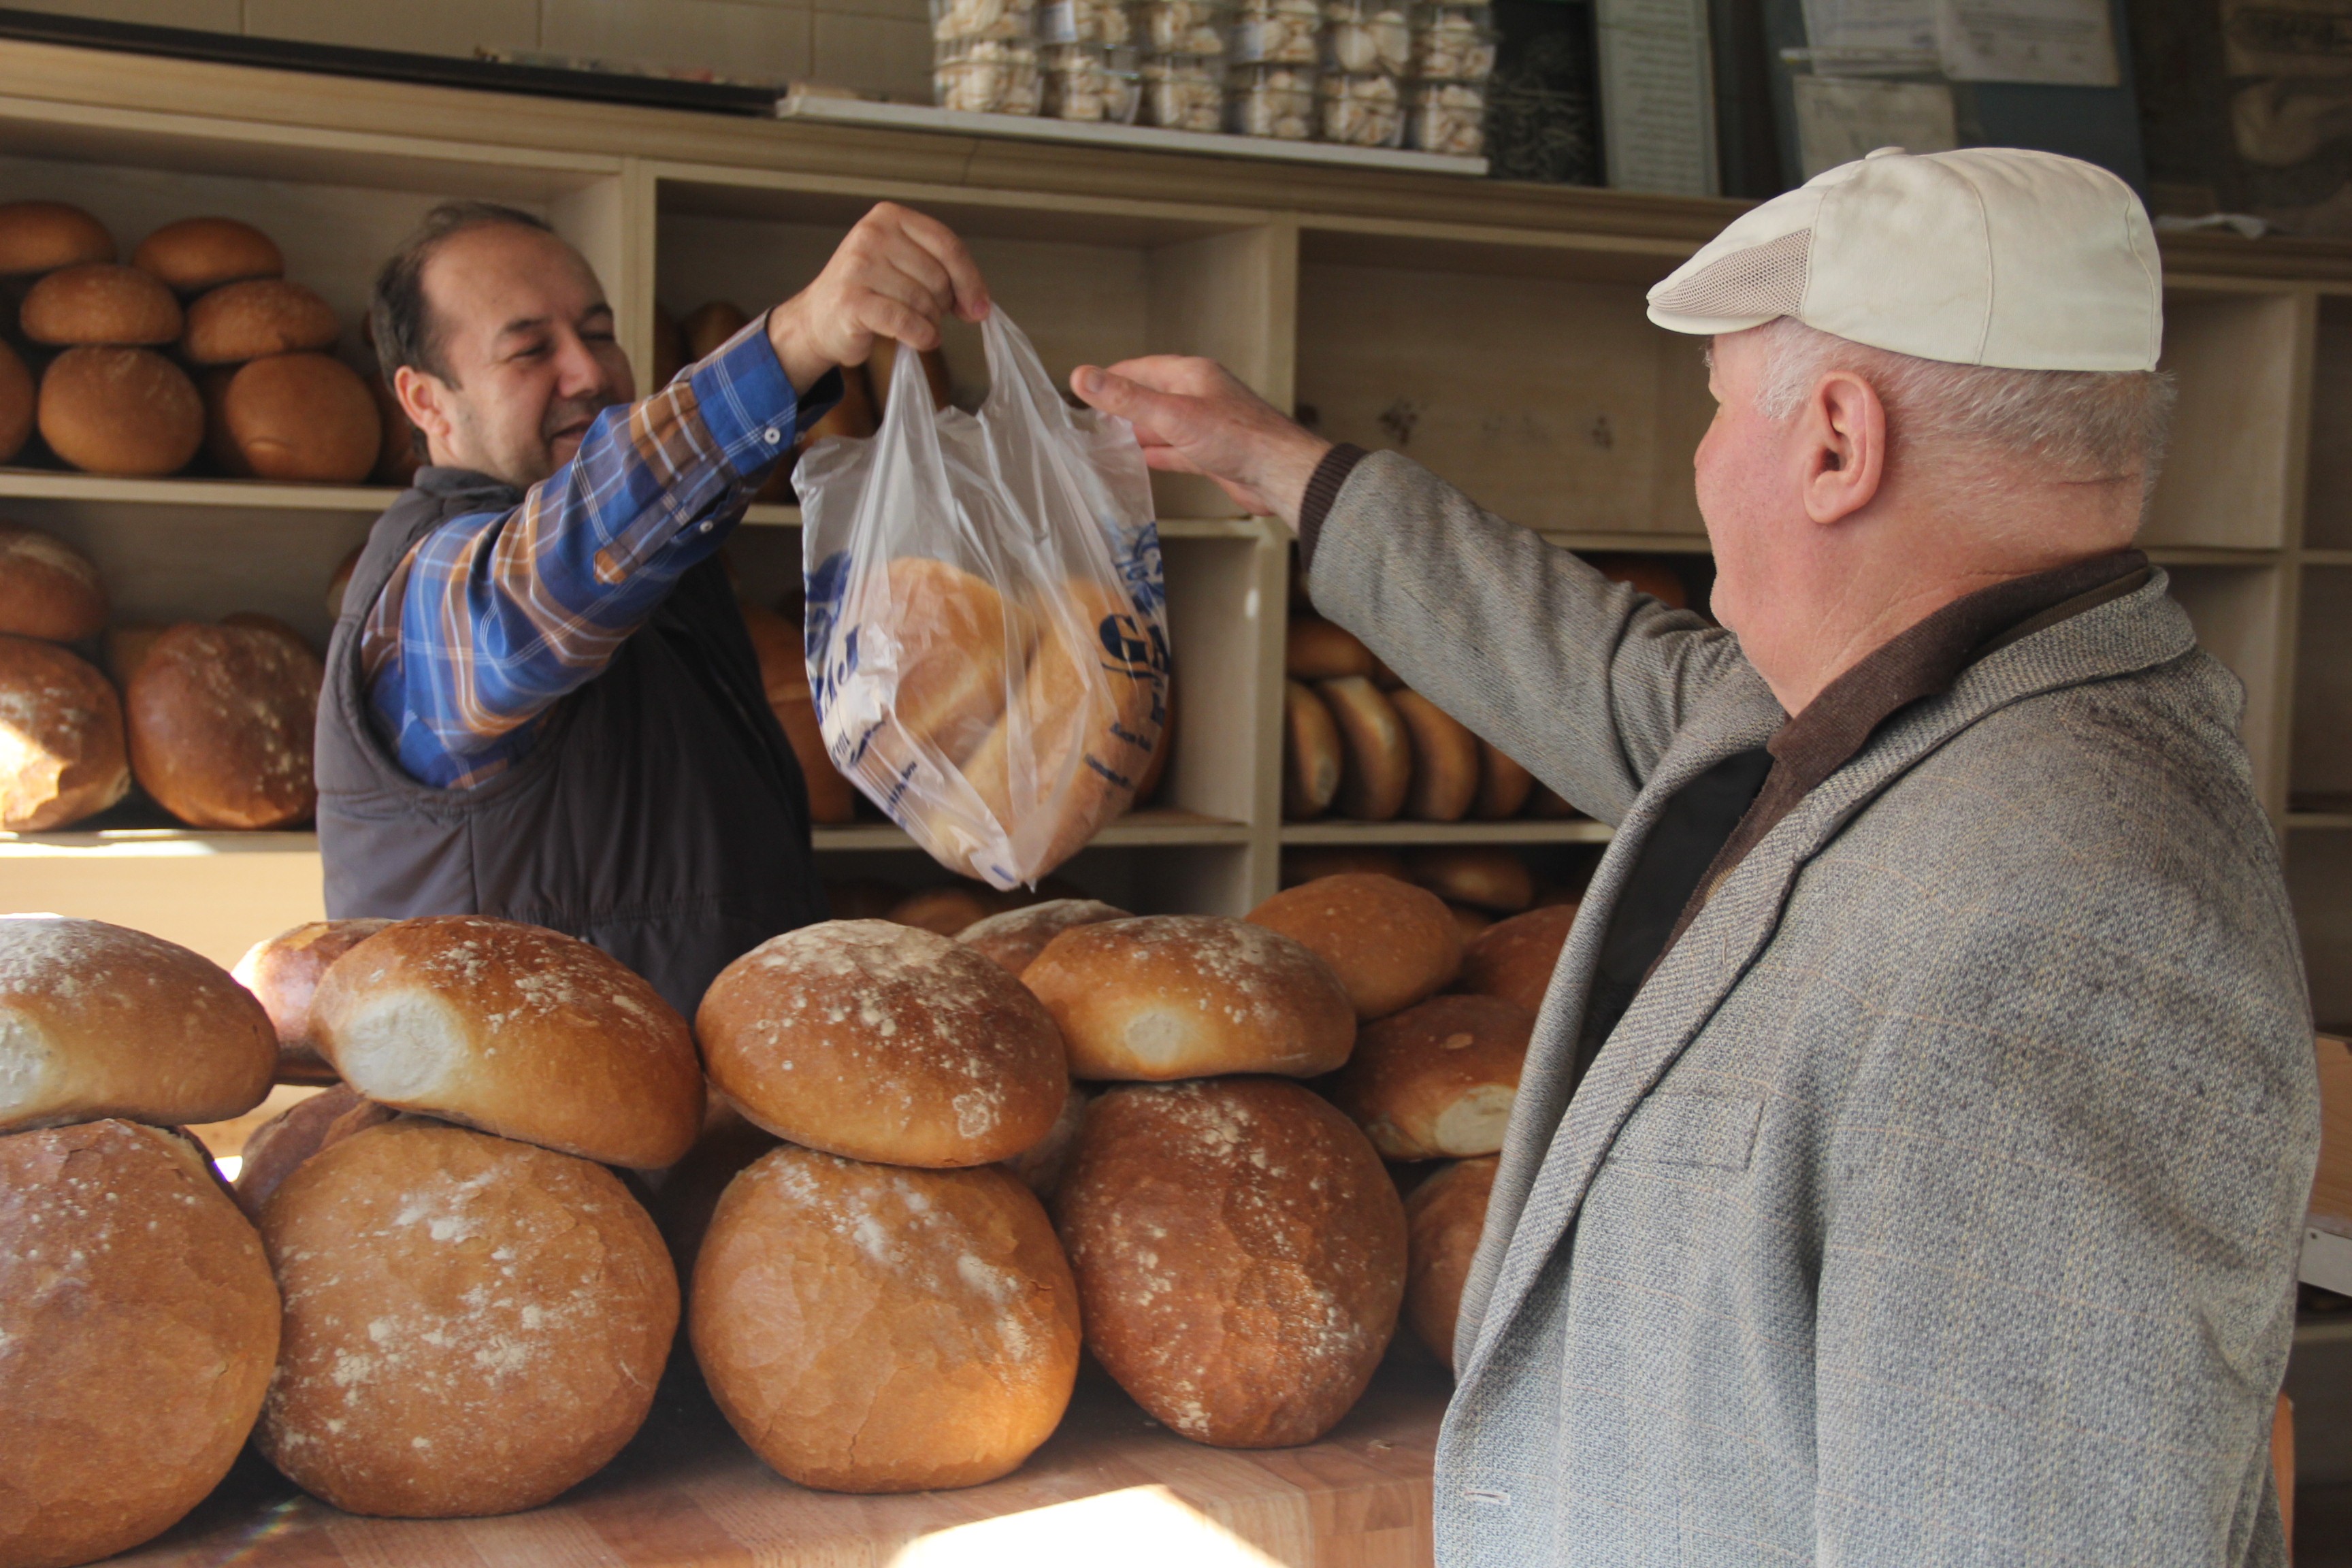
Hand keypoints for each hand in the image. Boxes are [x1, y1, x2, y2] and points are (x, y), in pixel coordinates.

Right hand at [767, 203, 989, 392]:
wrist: (819, 319)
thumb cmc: (871, 293)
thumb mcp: (906, 266)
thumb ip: (943, 272)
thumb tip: (978, 305)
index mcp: (889, 216)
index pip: (947, 244)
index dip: (970, 280)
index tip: (979, 308)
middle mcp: (871, 234)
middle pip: (938, 276)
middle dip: (942, 305)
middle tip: (926, 315)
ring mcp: (858, 266)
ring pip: (923, 302)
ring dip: (929, 324)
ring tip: (913, 326)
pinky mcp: (851, 300)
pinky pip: (906, 322)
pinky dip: (920, 336)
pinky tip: (918, 339)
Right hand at [1070, 357, 1330, 524]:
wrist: (1280, 475)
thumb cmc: (1237, 438)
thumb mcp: (1172, 414)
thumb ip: (1126, 398)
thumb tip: (1083, 377)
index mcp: (1191, 375)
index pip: (1142, 369)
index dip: (1112, 377)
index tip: (1086, 388)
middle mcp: (1200, 396)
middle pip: (1153, 397)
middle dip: (1124, 407)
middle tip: (1092, 419)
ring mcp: (1208, 426)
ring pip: (1165, 425)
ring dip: (1140, 433)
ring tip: (1109, 441)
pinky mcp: (1214, 454)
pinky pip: (1178, 450)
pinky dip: (1160, 454)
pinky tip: (1144, 460)